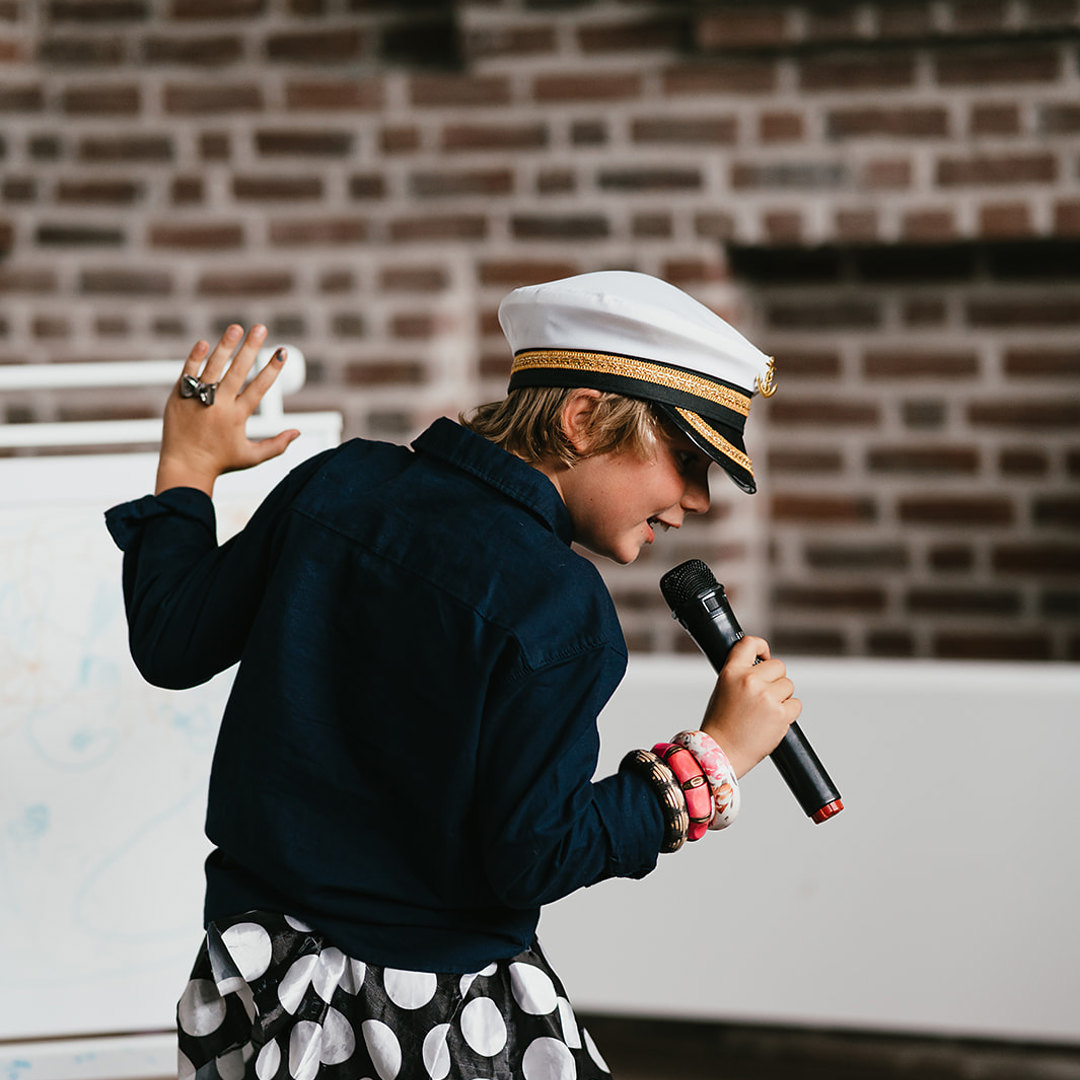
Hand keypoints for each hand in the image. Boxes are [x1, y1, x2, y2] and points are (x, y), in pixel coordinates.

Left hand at [155, 324, 300, 495]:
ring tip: (236, 327)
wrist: (184, 467)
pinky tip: (204, 342)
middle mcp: (219, 405)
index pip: (259, 387)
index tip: (282, 351)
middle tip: (261, 328)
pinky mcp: (179, 397)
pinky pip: (188, 373)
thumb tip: (297, 432)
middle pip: (238, 371)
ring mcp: (198, 400)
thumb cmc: (220, 463)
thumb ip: (276, 446)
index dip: (272, 369)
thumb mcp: (252, 457)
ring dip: (225, 346)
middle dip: (251, 348)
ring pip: (214, 368)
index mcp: (238, 417)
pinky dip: (196, 358)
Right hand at [700, 635, 800, 777]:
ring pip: (788, 686)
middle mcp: (749, 681)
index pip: (750, 643)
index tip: (764, 656)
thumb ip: (741, 675)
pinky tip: (772, 721)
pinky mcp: (781, 714)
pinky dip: (788, 713)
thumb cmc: (720, 724)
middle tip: (763, 696)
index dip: (762, 647)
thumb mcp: (723, 689)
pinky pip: (795, 705)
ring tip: (764, 712)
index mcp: (732, 672)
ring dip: (782, 697)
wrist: (721, 752)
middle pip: (778, 666)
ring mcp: (767, 697)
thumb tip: (762, 667)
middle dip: (775, 680)